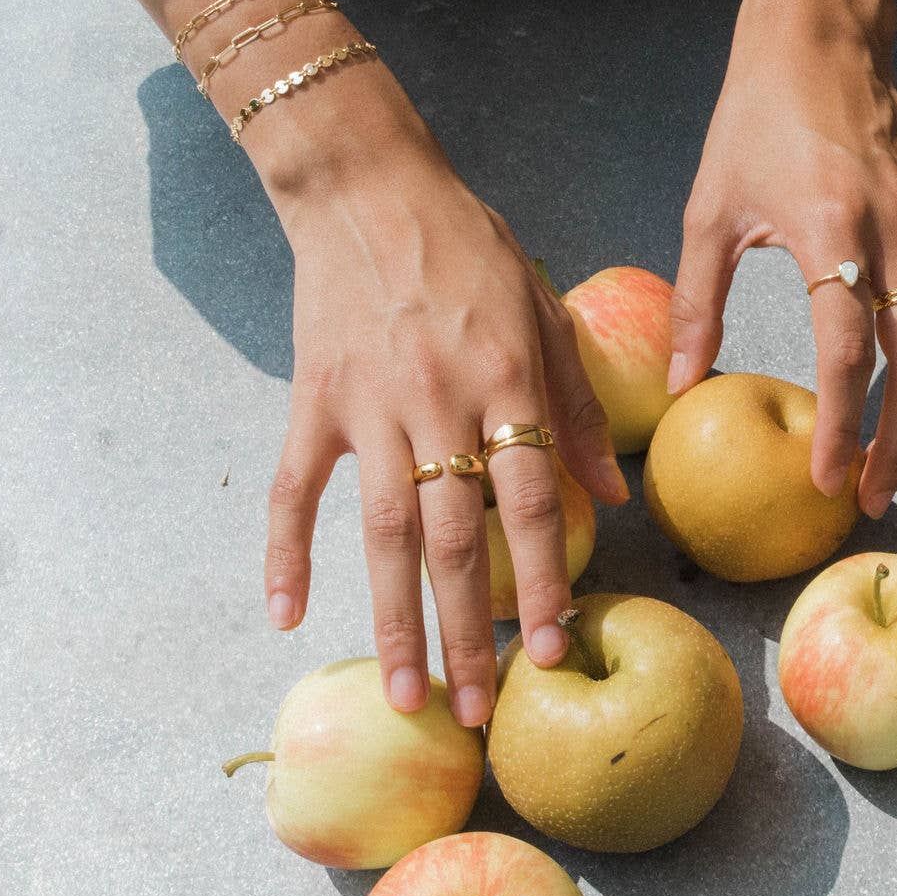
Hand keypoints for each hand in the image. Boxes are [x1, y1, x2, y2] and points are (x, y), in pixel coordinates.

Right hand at [251, 80, 628, 726]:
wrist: (368, 185)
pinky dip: (285, 549)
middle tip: (476, 711)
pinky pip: (295, 488)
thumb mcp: (544, 312)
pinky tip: (287, 612)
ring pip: (382, 532)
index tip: (546, 650)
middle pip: (455, 538)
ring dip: (394, 618)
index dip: (537, 582)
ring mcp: (370, 405)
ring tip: (405, 693)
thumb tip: (611, 495)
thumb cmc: (471, 248)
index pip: (529, 503)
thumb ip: (577, 406)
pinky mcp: (314, 399)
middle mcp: (440, 402)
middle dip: (468, 631)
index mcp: (506, 380)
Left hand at [670, 10, 896, 518]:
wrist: (822, 40)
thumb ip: (697, 303)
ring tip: (895, 454)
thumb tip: (682, 386)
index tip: (828, 480)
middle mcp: (895, 227)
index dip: (844, 425)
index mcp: (830, 226)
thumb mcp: (709, 211)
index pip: (848, 351)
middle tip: (873, 493)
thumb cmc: (754, 120)